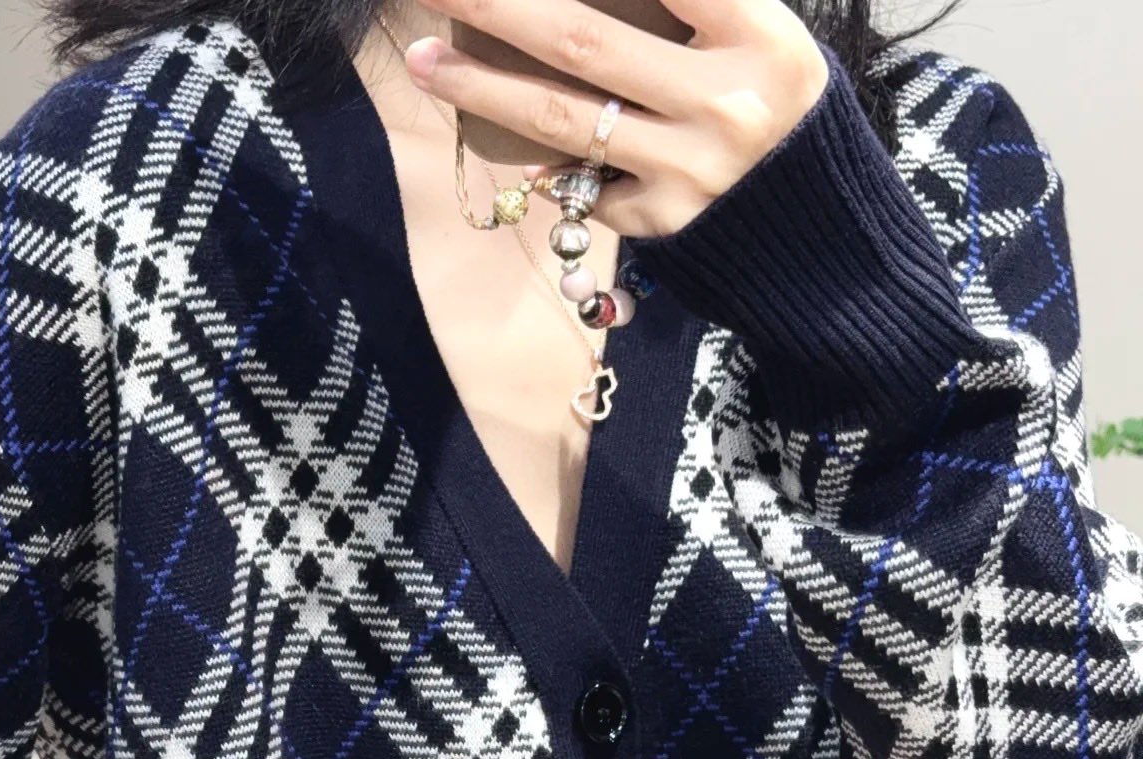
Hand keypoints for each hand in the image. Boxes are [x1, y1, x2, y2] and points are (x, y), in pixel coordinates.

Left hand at [402, 0, 830, 237]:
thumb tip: (587, 2)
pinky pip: (585, 180)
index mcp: (758, 36)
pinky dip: (548, 160)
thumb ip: (693, 11)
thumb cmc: (785, 118)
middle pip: (580, 39)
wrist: (828, 243)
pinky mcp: (664, 223)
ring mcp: (688, 169)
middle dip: (494, 5)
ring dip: (480, 86)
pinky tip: (510, 142)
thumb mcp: (762, 44)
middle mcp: (723, 101)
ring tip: (421, 59)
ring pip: (562, 119)